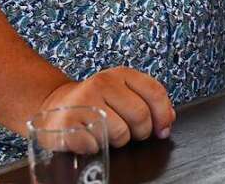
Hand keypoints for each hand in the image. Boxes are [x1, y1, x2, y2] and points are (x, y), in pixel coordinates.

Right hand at [38, 67, 174, 147]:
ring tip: (107, 133)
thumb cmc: (95, 102)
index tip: (163, 130)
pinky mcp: (68, 123)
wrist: (56, 106)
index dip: (163, 115)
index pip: (154, 92)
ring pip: (121, 134)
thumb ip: (147, 101)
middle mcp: (102, 83)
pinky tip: (90, 139)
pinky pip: (96, 146)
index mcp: (120, 74)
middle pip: (140, 116)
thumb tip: (169, 118)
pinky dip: (96, 149)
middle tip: (130, 133)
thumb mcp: (122, 92)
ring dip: (117, 141)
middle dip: (141, 132)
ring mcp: (84, 102)